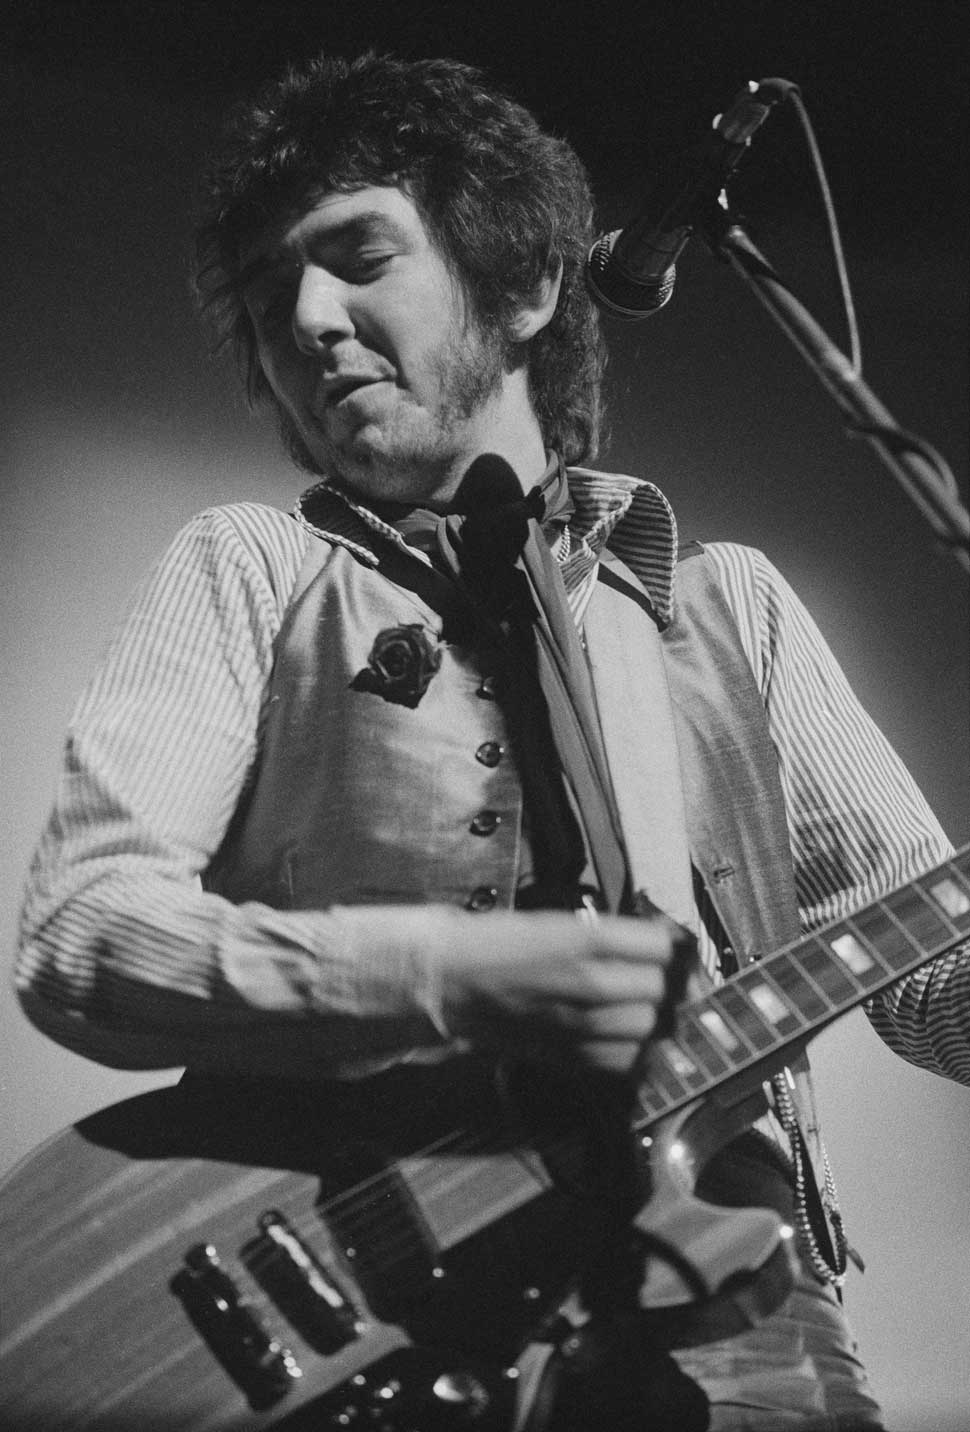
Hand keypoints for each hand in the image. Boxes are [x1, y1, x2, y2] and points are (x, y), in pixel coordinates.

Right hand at [430, 908, 692, 1075]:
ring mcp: (578, 1024)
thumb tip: (662, 946)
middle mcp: (588, 983)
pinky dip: (635, 1052)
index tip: (681, 950)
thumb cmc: (499, 942)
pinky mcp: (567, 1054)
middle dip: (671, 986)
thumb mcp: (556, 921)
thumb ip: (610, 936)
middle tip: (671, 980)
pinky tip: (628, 1037)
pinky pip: (623, 1061)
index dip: (680, 949)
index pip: (664, 946)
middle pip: (662, 991)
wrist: (447, 979)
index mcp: (585, 939)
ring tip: (650, 1008)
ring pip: (649, 1028)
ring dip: (656, 1018)